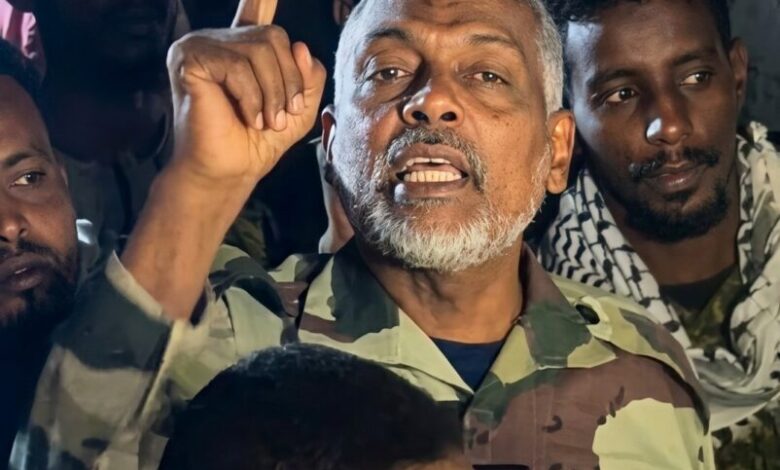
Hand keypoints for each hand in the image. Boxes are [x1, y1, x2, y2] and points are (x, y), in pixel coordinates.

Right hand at [166, 3, 325, 188]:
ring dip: (273, 92)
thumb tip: (300, 47)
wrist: (229, 171)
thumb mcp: (298, 107)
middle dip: (288, 80)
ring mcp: (201, 46)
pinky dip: (252, 96)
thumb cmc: (258, 142)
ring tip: (266, 121)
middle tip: (282, 115)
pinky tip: (249, 117)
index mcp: (242, 47)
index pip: (255, 9)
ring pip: (259, 49)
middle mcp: (219, 40)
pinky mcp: (189, 59)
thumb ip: (308, 75)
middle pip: (274, 36)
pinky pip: (238, 65)